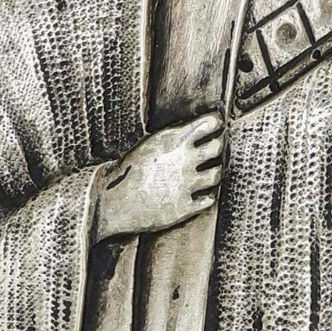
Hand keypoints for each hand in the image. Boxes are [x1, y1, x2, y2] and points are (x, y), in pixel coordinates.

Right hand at [95, 115, 225, 239]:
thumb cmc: (127, 171)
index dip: (215, 124)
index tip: (216, 125)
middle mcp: (184, 160)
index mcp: (173, 140)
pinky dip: (207, 196)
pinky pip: (208, 199)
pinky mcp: (185, 207)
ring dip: (215, 171)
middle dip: (219, 145)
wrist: (112, 202)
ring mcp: (186, 184)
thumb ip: (172, 139)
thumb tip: (194, 132)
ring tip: (210, 171)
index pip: (209, 124)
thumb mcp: (148, 145)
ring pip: (216, 174)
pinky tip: (202, 194)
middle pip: (217, 147)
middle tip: (217, 147)